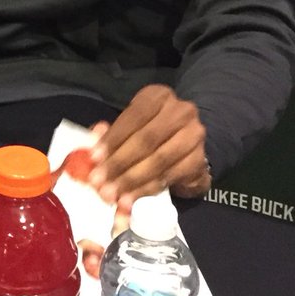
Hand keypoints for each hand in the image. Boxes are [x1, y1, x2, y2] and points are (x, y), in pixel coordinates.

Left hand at [88, 84, 210, 212]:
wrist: (187, 146)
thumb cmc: (149, 133)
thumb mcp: (130, 126)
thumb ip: (112, 133)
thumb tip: (94, 137)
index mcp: (158, 96)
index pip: (133, 117)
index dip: (113, 139)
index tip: (94, 158)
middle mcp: (180, 111)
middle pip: (146, 140)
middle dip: (119, 164)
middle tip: (99, 183)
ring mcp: (194, 135)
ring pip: (159, 161)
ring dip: (132, 181)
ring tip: (112, 195)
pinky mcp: (200, 160)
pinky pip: (169, 177)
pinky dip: (147, 189)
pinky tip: (130, 199)